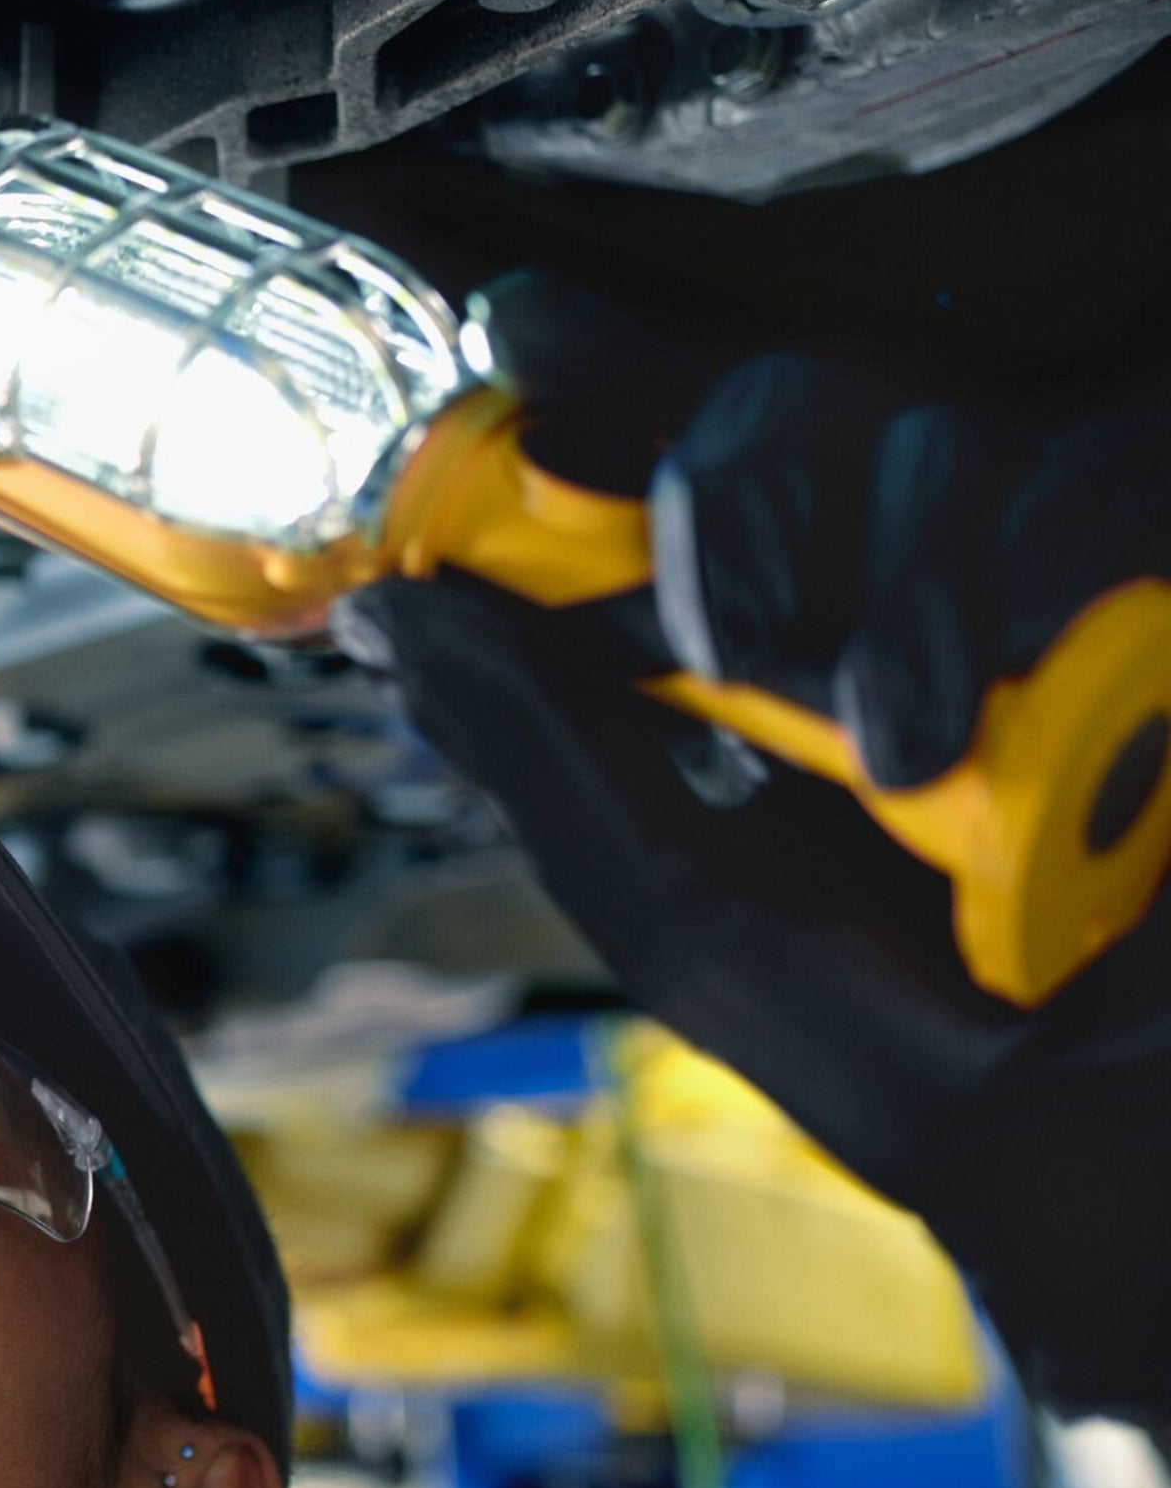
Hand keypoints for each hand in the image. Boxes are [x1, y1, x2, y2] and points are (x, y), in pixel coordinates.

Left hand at [356, 283, 1170, 1425]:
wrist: (1112, 1153)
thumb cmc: (904, 1052)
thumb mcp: (680, 904)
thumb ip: (542, 748)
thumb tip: (389, 616)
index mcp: (788, 630)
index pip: (681, 429)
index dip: (596, 360)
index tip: (513, 334)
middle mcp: (925, 567)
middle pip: (792, 392)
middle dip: (721, 497)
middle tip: (717, 646)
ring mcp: (1068, 572)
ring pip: (939, 432)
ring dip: (886, 600)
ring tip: (900, 765)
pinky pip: (1110, 468)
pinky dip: (1038, 565)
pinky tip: (1003, 692)